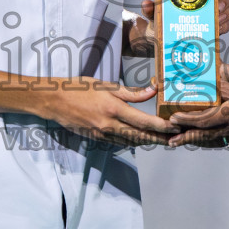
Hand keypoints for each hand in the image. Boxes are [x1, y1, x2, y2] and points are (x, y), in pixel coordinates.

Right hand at [42, 79, 176, 146]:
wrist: (54, 101)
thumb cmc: (79, 88)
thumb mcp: (105, 85)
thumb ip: (130, 92)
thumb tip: (152, 91)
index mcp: (112, 108)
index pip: (143, 121)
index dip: (161, 126)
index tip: (175, 127)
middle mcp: (109, 124)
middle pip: (140, 136)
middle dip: (159, 139)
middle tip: (175, 138)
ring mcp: (102, 134)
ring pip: (131, 142)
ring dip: (147, 141)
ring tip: (163, 139)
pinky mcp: (96, 138)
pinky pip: (119, 142)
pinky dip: (132, 141)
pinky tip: (141, 138)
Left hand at [128, 0, 228, 55]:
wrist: (158, 39)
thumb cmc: (160, 21)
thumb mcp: (155, 13)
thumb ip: (151, 8)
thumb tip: (146, 4)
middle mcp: (210, 5)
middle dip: (227, 6)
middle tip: (219, 12)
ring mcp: (213, 19)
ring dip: (226, 19)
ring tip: (217, 24)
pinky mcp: (212, 32)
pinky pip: (224, 29)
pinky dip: (222, 30)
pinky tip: (215, 33)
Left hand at [167, 63, 228, 147]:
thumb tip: (221, 69)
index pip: (206, 119)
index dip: (188, 120)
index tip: (174, 119)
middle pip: (205, 134)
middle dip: (186, 136)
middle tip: (170, 139)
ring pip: (215, 138)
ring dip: (197, 140)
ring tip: (182, 142)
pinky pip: (226, 138)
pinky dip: (212, 138)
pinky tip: (208, 136)